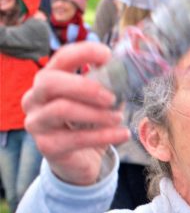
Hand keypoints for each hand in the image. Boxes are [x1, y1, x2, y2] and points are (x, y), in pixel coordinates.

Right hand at [23, 42, 129, 185]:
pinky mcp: (46, 146)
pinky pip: (77, 138)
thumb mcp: (100, 102)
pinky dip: (105, 135)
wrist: (82, 160)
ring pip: (62, 109)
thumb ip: (110, 86)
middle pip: (50, 82)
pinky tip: (123, 134)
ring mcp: (37, 122)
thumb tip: (130, 72)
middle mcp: (35, 98)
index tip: (108, 56)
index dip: (83, 52)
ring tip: (118, 118)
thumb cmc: (90, 124)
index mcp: (48, 80)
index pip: (60, 58)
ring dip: (96, 113)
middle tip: (111, 97)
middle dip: (85, 86)